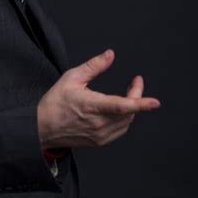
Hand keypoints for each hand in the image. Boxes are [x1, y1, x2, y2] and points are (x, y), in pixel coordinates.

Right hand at [37, 48, 159, 148]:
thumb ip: (94, 66)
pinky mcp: (99, 141)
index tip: (154, 102)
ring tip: (128, 95)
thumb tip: (110, 55)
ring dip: (131, 108)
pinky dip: (124, 119)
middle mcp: (98, 124)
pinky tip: (119, 110)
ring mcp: (100, 135)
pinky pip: (120, 130)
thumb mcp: (72, 77)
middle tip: (135, 83)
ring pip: (127, 122)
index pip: (122, 106)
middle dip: (137, 96)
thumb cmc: (55, 102)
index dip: (140, 103)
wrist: (42, 127)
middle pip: (129, 112)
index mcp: (92, 106)